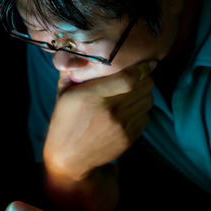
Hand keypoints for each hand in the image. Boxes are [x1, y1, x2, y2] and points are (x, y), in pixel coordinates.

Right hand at [43, 60, 156, 181]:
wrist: (69, 157)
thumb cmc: (64, 122)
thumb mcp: (62, 94)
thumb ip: (71, 72)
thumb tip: (78, 52)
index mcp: (91, 97)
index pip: (128, 78)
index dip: (142, 68)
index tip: (149, 62)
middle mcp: (110, 111)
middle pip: (143, 87)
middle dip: (145, 78)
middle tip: (139, 75)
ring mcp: (121, 126)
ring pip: (148, 100)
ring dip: (144, 93)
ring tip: (132, 92)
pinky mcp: (129, 138)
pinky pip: (146, 116)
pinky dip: (141, 109)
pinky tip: (128, 109)